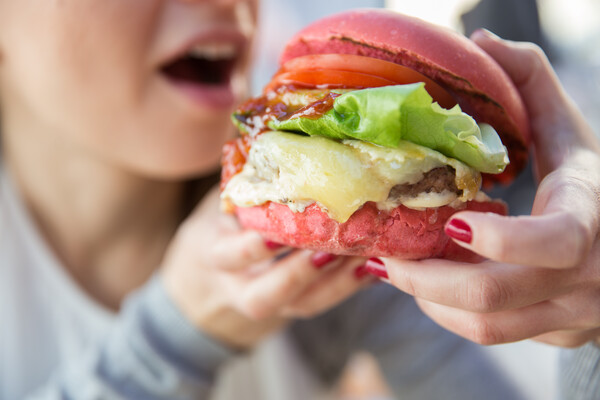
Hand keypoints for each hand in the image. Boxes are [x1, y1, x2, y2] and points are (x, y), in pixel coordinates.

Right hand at [160, 187, 372, 348]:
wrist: (216, 277)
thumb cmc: (225, 225)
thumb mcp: (224, 202)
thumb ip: (245, 180)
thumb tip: (273, 125)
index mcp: (216, 254)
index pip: (228, 256)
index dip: (251, 248)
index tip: (275, 232)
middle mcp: (240, 285)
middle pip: (264, 297)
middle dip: (298, 274)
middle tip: (331, 248)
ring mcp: (272, 302)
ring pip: (300, 305)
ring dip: (335, 283)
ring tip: (363, 256)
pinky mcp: (297, 305)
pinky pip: (324, 302)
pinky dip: (350, 285)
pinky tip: (373, 266)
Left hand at [367, 29, 599, 346]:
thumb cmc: (592, 185)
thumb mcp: (571, 134)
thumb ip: (533, 84)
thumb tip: (483, 41)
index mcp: (590, 218)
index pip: (555, 242)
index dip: (501, 240)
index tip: (448, 220)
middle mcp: (583, 276)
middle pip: (494, 295)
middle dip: (426, 277)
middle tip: (385, 255)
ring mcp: (568, 311)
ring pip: (484, 324)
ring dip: (427, 298)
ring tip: (394, 268)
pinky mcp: (551, 330)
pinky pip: (487, 331)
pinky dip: (445, 312)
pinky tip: (422, 285)